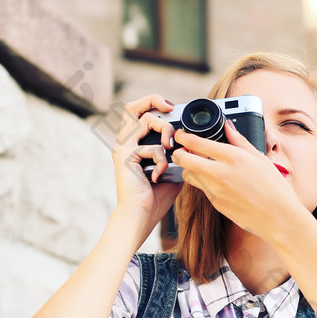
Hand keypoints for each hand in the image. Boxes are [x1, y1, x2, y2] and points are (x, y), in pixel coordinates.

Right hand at [112, 94, 182, 231]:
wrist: (140, 216)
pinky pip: (150, 147)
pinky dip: (161, 160)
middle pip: (133, 107)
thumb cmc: (154, 200)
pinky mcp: (124, 156)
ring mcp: (123, 148)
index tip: (172, 109)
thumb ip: (178, 158)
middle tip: (170, 108)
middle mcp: (126, 143)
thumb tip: (193, 147)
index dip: (154, 105)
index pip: (139, 114)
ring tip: (170, 144)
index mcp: (135, 145)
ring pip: (142, 119)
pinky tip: (158, 175)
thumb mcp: (172, 174)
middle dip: (153, 101)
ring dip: (163, 128)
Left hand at [171, 121, 302, 240]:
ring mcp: (215, 190)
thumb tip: (228, 127)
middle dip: (178, 153)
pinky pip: (203, 189)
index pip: (196, 143)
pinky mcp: (216, 204)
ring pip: (188, 176)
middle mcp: (220, 173)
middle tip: (182, 150)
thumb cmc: (274, 187)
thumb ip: (240, 141)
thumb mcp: (260, 158)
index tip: (181, 135)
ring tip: (201, 166)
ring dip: (189, 169)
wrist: (278, 217)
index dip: (183, 137)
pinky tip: (220, 183)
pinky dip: (205, 184)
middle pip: (183, 159)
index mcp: (232, 157)